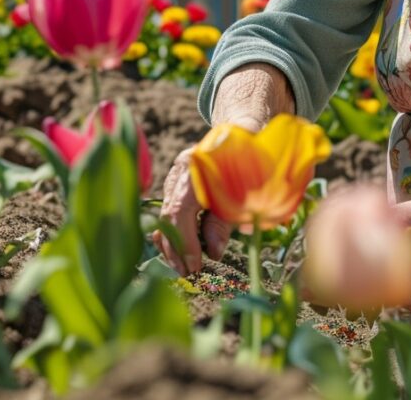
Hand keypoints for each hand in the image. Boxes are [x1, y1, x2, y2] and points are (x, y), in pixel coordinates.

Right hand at [152, 146, 231, 273]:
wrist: (241, 138)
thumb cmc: (245, 169)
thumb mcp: (238, 198)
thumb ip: (222, 224)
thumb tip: (213, 253)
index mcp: (194, 172)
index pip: (180, 213)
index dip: (185, 242)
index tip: (194, 265)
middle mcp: (179, 171)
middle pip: (168, 215)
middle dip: (176, 248)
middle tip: (186, 272)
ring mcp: (174, 174)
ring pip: (165, 213)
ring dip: (171, 243)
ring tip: (180, 266)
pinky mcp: (175, 180)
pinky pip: (167, 208)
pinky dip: (170, 230)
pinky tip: (173, 250)